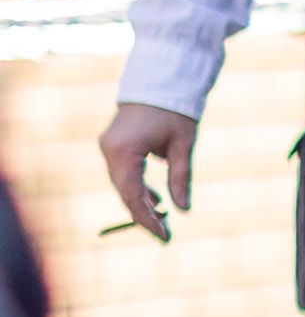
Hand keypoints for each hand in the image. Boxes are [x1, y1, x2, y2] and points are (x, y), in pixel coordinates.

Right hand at [98, 102, 194, 240]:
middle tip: (165, 234)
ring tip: (163, 220)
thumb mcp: (183, 145)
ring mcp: (108, 147)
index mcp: (124, 150)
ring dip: (141, 202)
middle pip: (124, 192)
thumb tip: (183, 210)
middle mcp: (109, 151)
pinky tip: (155, 201)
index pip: (132, 194)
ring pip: (123, 184)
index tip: (163, 236)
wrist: (161, 81)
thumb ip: (181, 178)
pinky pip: (123, 173)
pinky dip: (138, 187)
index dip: (146, 218)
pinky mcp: (113, 145)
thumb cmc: (176, 110)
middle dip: (143, 214)